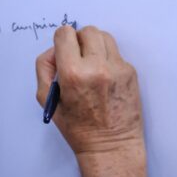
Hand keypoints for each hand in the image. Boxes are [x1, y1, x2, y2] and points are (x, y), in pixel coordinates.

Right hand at [36, 26, 143, 155]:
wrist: (111, 146)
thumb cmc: (78, 128)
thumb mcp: (47, 100)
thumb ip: (44, 68)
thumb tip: (54, 50)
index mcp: (73, 73)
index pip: (65, 34)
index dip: (61, 40)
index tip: (63, 51)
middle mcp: (97, 67)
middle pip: (87, 30)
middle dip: (79, 40)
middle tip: (77, 57)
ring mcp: (117, 68)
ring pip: (104, 36)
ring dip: (95, 45)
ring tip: (91, 64)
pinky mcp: (131, 73)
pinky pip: (116, 53)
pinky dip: (107, 59)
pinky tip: (104, 78)